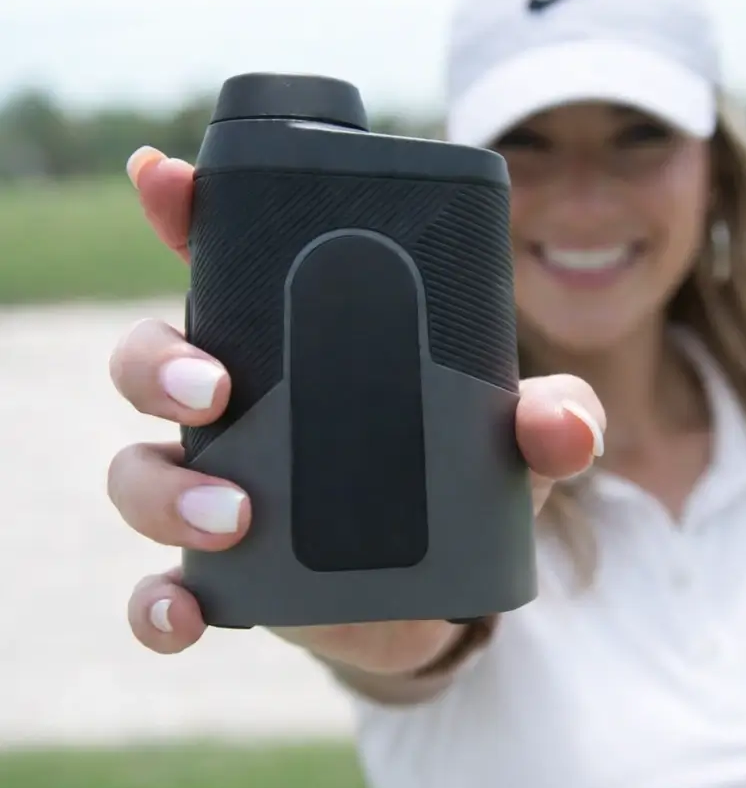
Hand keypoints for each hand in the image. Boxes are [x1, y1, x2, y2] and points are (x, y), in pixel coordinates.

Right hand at [107, 148, 605, 674]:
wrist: (448, 587)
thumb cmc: (468, 477)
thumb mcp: (518, 437)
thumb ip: (553, 416)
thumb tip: (565, 427)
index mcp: (300, 346)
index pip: (229, 263)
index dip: (187, 211)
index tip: (164, 175)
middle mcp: (242, 408)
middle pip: (152, 360)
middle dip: (159, 363)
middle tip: (214, 386)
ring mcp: (221, 491)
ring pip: (139, 470)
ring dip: (164, 486)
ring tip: (237, 511)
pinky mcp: (227, 578)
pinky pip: (158, 589)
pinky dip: (157, 604)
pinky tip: (185, 612)